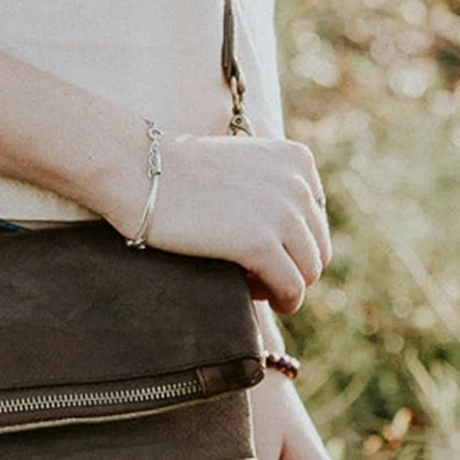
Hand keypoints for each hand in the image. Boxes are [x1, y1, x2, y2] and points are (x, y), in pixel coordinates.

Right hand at [104, 131, 331, 316]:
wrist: (141, 172)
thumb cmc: (178, 172)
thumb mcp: (240, 165)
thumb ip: (270, 188)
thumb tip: (287, 239)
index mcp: (297, 160)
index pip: (315, 218)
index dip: (291, 242)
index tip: (261, 251)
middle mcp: (299, 184)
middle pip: (317, 247)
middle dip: (291, 267)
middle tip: (256, 276)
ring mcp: (284, 213)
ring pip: (309, 272)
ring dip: (284, 287)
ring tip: (252, 286)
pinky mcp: (262, 243)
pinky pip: (291, 288)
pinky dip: (279, 300)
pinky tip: (251, 294)